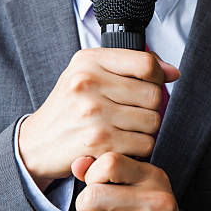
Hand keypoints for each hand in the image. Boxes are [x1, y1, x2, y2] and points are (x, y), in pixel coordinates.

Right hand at [18, 48, 178, 189]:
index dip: (158, 75)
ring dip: (146, 130)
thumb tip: (173, 72)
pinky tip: (122, 144)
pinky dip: (139, 148)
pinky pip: (144, 144)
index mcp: (88, 61)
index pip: (145, 63)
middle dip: (150, 107)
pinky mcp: (99, 143)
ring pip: (153, 121)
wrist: (37, 143)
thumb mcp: (88, 73)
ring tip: (126, 128)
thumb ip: (130, 66)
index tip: (154, 83)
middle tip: (133, 112)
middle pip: (154, 95)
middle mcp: (89, 84)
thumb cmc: (68, 107)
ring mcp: (94, 114)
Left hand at [74, 152, 180, 210]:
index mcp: (154, 177)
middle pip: (92, 195)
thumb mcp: (133, 183)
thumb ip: (103, 171)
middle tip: (95, 210)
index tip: (97, 183)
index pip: (109, 163)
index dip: (93, 174)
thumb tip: (76, 164)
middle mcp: (156, 202)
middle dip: (84, 204)